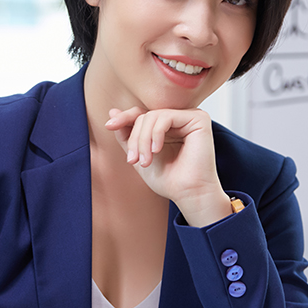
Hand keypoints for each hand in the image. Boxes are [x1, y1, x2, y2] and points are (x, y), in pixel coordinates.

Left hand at [105, 107, 231, 226]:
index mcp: (169, 127)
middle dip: (134, 139)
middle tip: (132, 160)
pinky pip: (166, 117)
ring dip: (143, 140)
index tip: (109, 126)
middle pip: (145, 116)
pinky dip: (156, 134)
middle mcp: (180, 119)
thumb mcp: (139, 156)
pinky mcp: (199, 119)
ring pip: (153, 116)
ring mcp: (190, 117)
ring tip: (145, 161)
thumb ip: (127, 135)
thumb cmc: (169, 180)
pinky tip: (157, 150)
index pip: (142, 114)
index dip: (124, 118)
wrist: (188, 194)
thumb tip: (112, 112)